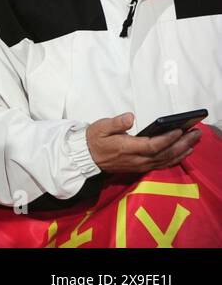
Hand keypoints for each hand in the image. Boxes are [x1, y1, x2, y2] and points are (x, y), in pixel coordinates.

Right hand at [86, 113, 200, 174]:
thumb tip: (130, 117)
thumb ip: (116, 123)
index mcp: (127, 148)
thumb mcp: (101, 127)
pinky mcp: (142, 167)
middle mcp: (137, 159)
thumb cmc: (94, 139)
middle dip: (182, 143)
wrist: (87, 157)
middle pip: (165, 153)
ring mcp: (140, 165)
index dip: (167, 139)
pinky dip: (175, 159)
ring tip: (194, 141)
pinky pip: (162, 165)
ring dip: (182, 151)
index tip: (179, 129)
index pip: (153, 145)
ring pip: (166, 160)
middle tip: (196, 133)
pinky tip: (184, 152)